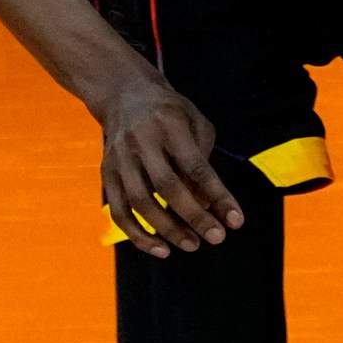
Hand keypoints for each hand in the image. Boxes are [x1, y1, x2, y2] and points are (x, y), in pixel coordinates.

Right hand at [98, 76, 243, 256]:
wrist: (123, 94)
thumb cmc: (170, 113)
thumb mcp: (196, 123)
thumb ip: (204, 161)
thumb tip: (207, 205)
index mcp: (170, 125)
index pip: (197, 166)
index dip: (217, 195)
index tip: (236, 220)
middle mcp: (142, 142)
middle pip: (167, 186)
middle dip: (194, 217)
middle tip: (216, 238)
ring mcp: (120, 159)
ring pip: (140, 202)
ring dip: (166, 229)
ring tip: (191, 245)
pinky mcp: (107, 173)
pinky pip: (118, 210)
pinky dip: (136, 233)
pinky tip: (159, 248)